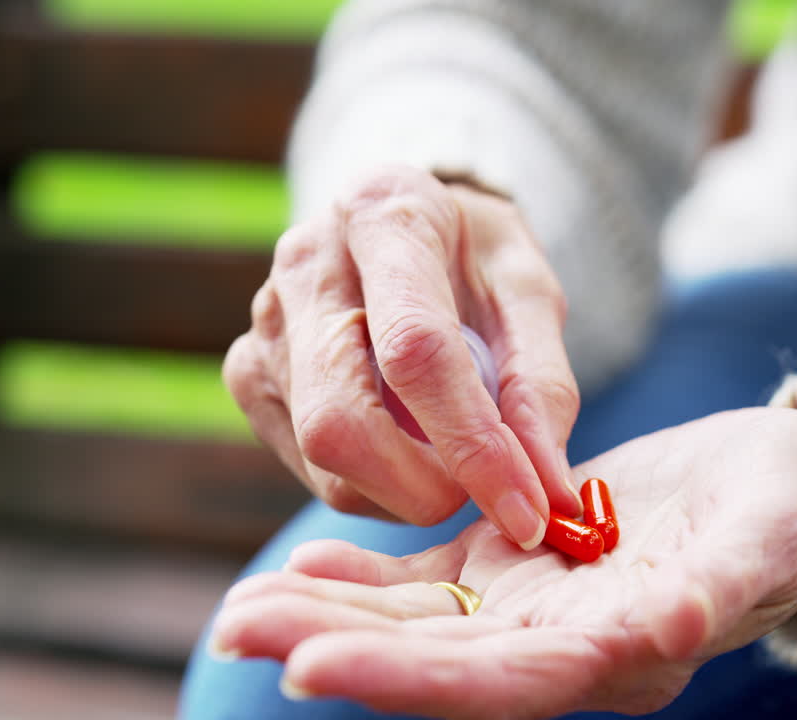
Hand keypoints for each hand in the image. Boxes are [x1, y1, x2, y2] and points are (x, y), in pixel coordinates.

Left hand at [211, 407, 796, 718]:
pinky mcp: (524, 567)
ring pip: (421, 628)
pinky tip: (309, 560)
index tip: (312, 666)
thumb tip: (661, 632)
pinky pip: (437, 584)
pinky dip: (372, 580)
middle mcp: (566, 649)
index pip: (499, 683)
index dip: (407, 682)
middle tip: (240, 627)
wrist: (790, 489)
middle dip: (338, 651)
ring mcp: (537, 612)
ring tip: (245, 606)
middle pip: (437, 663)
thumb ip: (712, 593)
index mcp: (623, 656)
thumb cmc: (791, 515)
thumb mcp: (763, 543)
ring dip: (333, 618)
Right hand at [223, 166, 581, 548]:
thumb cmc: (473, 256)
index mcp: (382, 216)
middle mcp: (305, 266)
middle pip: (341, 421)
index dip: (472, 443)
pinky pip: (309, 467)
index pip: (415, 350)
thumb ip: (542, 385)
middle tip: (489, 496)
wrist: (403, 225)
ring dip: (405, 491)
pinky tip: (410, 448)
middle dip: (425, 489)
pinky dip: (375, 485)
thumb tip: (548, 490)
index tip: (528, 511)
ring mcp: (264, 324)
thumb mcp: (529, 291)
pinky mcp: (248, 374)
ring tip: (454, 454)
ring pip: (323, 458)